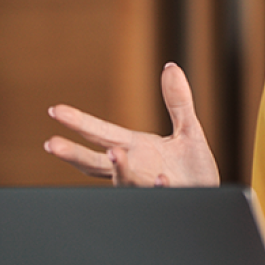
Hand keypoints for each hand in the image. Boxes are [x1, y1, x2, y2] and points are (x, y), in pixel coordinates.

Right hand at [45, 62, 219, 186]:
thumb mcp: (189, 130)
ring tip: (114, 152)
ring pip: (124, 180)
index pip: (100, 133)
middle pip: (95, 162)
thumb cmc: (194, 169)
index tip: (55, 110)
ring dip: (119, 167)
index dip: (78, 122)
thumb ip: (178, 102)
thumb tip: (171, 67)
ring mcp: (146, 185)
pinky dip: (159, 186)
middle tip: (52, 144)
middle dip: (73, 153)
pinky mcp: (166, 197)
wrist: (211, 195)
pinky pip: (160, 193)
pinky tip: (163, 180)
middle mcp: (134, 168)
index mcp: (134, 148)